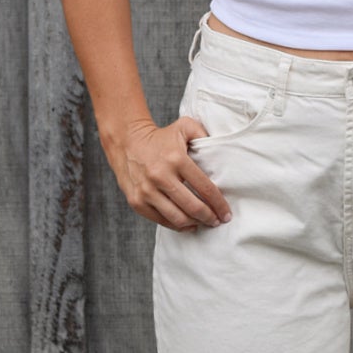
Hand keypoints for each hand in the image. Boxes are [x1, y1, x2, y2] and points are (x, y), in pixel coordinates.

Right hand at [107, 117, 231, 230]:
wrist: (126, 141)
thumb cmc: (160, 137)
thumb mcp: (184, 127)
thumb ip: (205, 134)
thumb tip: (224, 148)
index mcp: (176, 160)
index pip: (205, 188)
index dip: (219, 204)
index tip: (226, 213)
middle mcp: (160, 176)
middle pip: (192, 207)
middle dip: (209, 218)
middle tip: (217, 221)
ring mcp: (146, 191)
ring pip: (177, 218)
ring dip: (194, 224)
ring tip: (202, 223)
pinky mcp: (136, 201)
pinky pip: (161, 220)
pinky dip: (176, 225)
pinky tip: (186, 223)